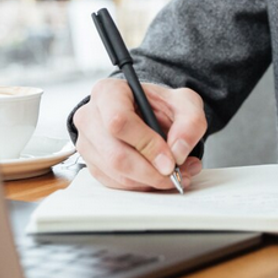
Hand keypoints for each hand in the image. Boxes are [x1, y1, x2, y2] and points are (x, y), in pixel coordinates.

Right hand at [73, 78, 206, 190]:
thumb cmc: (161, 105)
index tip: (171, 160)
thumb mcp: (185, 103)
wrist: (148, 113)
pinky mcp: (92, 164)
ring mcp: (87, 142)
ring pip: (116, 173)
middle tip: (177, 174)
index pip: (119, 121)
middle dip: (151, 171)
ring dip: (150, 181)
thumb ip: (190, 122)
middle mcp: (90, 117)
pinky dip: (141, 185)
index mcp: (108, 92)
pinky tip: (159, 175)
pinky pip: (116, 183)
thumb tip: (178, 151)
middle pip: (115, 154)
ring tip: (177, 173)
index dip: (146, 144)